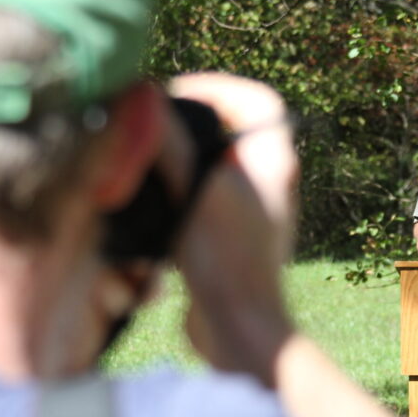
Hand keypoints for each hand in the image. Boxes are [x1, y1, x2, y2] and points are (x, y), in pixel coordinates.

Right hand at [167, 72, 297, 384]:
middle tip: (155, 128)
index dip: (218, 88)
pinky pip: (203, 202)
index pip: (257, 100)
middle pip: (229, 132)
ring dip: (180, 166)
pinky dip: (179, 199)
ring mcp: (250, 211)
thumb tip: (142, 100)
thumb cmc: (227, 260)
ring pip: (212, 168)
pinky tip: (154, 210)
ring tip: (150, 168)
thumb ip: (168, 143)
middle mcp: (269, 181)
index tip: (176, 93)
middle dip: (190, 127)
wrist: (237, 329)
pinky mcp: (230, 239)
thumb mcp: (193, 192)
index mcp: (275, 160)